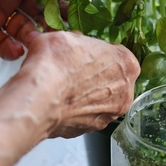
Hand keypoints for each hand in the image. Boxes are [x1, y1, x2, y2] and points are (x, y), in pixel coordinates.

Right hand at [18, 30, 140, 136]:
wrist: (39, 100)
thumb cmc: (55, 66)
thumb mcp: (66, 37)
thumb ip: (78, 41)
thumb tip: (70, 45)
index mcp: (126, 64)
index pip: (118, 55)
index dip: (99, 53)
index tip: (86, 53)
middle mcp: (124, 92)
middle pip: (112, 80)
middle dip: (96, 76)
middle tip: (74, 70)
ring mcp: (109, 114)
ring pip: (100, 100)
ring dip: (86, 94)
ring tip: (66, 87)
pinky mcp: (91, 129)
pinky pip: (86, 116)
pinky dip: (76, 110)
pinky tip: (62, 102)